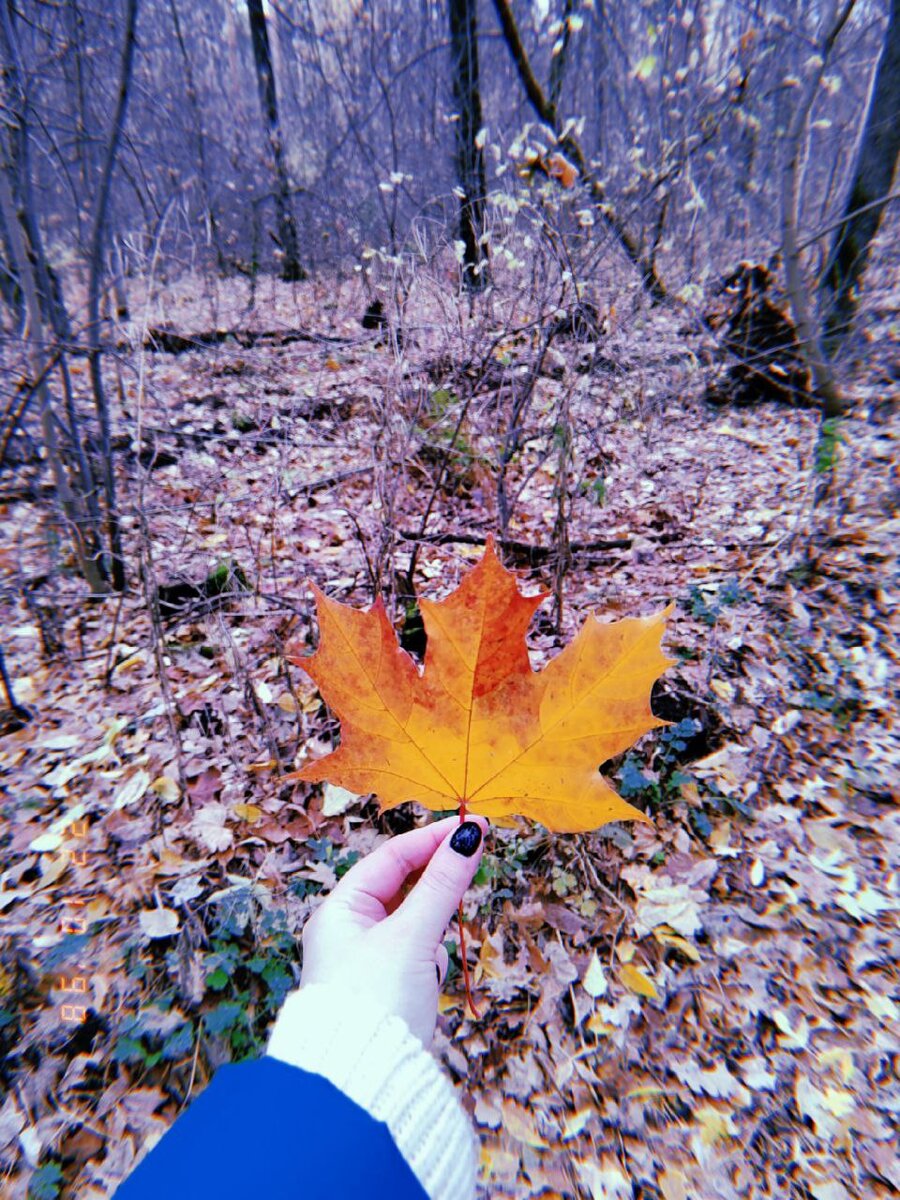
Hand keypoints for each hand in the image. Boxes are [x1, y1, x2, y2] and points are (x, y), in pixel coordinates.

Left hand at [298, 816, 487, 1043]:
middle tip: (473, 865)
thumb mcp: (413, 937)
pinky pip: (418, 956)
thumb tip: (468, 837)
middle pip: (404, 887)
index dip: (434, 838)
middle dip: (435, 887)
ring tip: (427, 958)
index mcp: (340, 910)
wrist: (363, 1085)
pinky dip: (430, 961)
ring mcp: (368, 961)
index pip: (392, 857)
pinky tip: (426, 985)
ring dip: (432, 932)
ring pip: (415, 924)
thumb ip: (443, 885)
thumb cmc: (376, 1003)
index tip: (475, 825)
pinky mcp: (388, 990)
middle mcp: (349, 931)